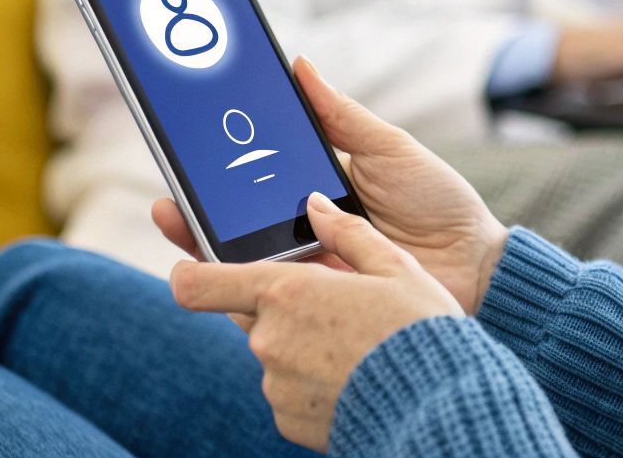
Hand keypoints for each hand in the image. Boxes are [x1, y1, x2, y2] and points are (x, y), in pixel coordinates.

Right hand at [153, 57, 510, 313]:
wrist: (476, 264)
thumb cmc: (438, 202)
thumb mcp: (387, 148)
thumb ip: (339, 115)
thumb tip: (298, 65)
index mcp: (316, 192)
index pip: (253, 179)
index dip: (218, 166)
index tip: (185, 143)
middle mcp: (304, 233)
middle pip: (235, 222)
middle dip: (195, 206)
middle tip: (169, 188)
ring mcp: (309, 270)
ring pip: (240, 260)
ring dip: (202, 242)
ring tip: (175, 217)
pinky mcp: (319, 305)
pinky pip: (268, 298)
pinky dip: (236, 284)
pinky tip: (210, 267)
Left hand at [171, 192, 459, 450]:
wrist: (436, 406)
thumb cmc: (418, 328)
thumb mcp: (395, 268)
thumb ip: (348, 233)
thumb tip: (315, 205)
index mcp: (288, 291)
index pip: (199, 283)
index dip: (187, 271)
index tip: (186, 267)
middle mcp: (270, 339)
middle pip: (254, 315)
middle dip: (288, 310)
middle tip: (338, 312)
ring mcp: (276, 384)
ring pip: (278, 353)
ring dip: (306, 347)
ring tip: (359, 348)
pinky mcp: (288, 419)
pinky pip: (291, 390)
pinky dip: (315, 382)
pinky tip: (356, 377)